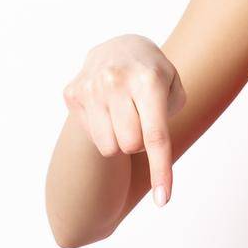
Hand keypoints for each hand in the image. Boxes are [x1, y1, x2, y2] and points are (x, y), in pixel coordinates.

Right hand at [63, 34, 187, 206]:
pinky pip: (93, 136)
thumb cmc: (154, 75)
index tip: (164, 201)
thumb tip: (150, 149)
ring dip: (121, 138)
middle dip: (140, 140)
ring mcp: (90, 87)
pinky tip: (107, 106)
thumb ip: (169, 117)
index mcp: (148, 80)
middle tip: (141, 116)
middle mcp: (116, 81)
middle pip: (131, 145)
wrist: (121, 46)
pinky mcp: (73, 93)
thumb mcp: (174, 87)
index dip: (160, 170)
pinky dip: (103, 128)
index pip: (155, 135)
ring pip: (109, 147)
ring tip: (124, 112)